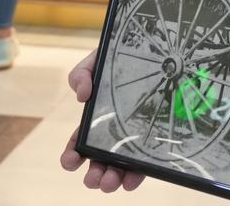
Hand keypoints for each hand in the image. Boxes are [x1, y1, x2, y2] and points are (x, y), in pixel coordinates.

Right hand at [60, 49, 144, 192]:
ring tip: (110, 182)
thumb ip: (83, 72)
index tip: (70, 161)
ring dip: (112, 179)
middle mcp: (116, 131)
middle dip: (94, 174)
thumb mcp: (99, 59)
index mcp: (99, 117)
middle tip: (93, 179)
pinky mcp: (157, 137)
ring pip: (121, 166)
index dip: (73, 153)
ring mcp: (137, 136)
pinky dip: (137, 174)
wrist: (160, 46)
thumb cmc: (123, 56)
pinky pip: (147, 160)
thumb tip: (82, 96)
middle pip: (100, 160)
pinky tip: (132, 179)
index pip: (82, 141)